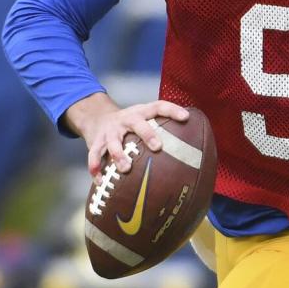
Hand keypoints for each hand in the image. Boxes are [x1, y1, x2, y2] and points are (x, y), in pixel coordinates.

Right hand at [64, 93, 189, 182]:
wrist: (98, 118)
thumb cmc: (131, 124)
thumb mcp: (144, 119)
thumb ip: (162, 128)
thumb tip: (194, 148)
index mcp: (140, 112)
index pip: (158, 106)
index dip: (172, 110)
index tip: (186, 117)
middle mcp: (125, 120)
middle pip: (136, 123)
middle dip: (147, 134)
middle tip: (157, 147)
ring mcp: (110, 131)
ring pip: (113, 142)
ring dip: (119, 155)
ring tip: (125, 169)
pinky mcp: (96, 142)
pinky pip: (94, 155)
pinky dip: (96, 167)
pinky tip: (100, 180)